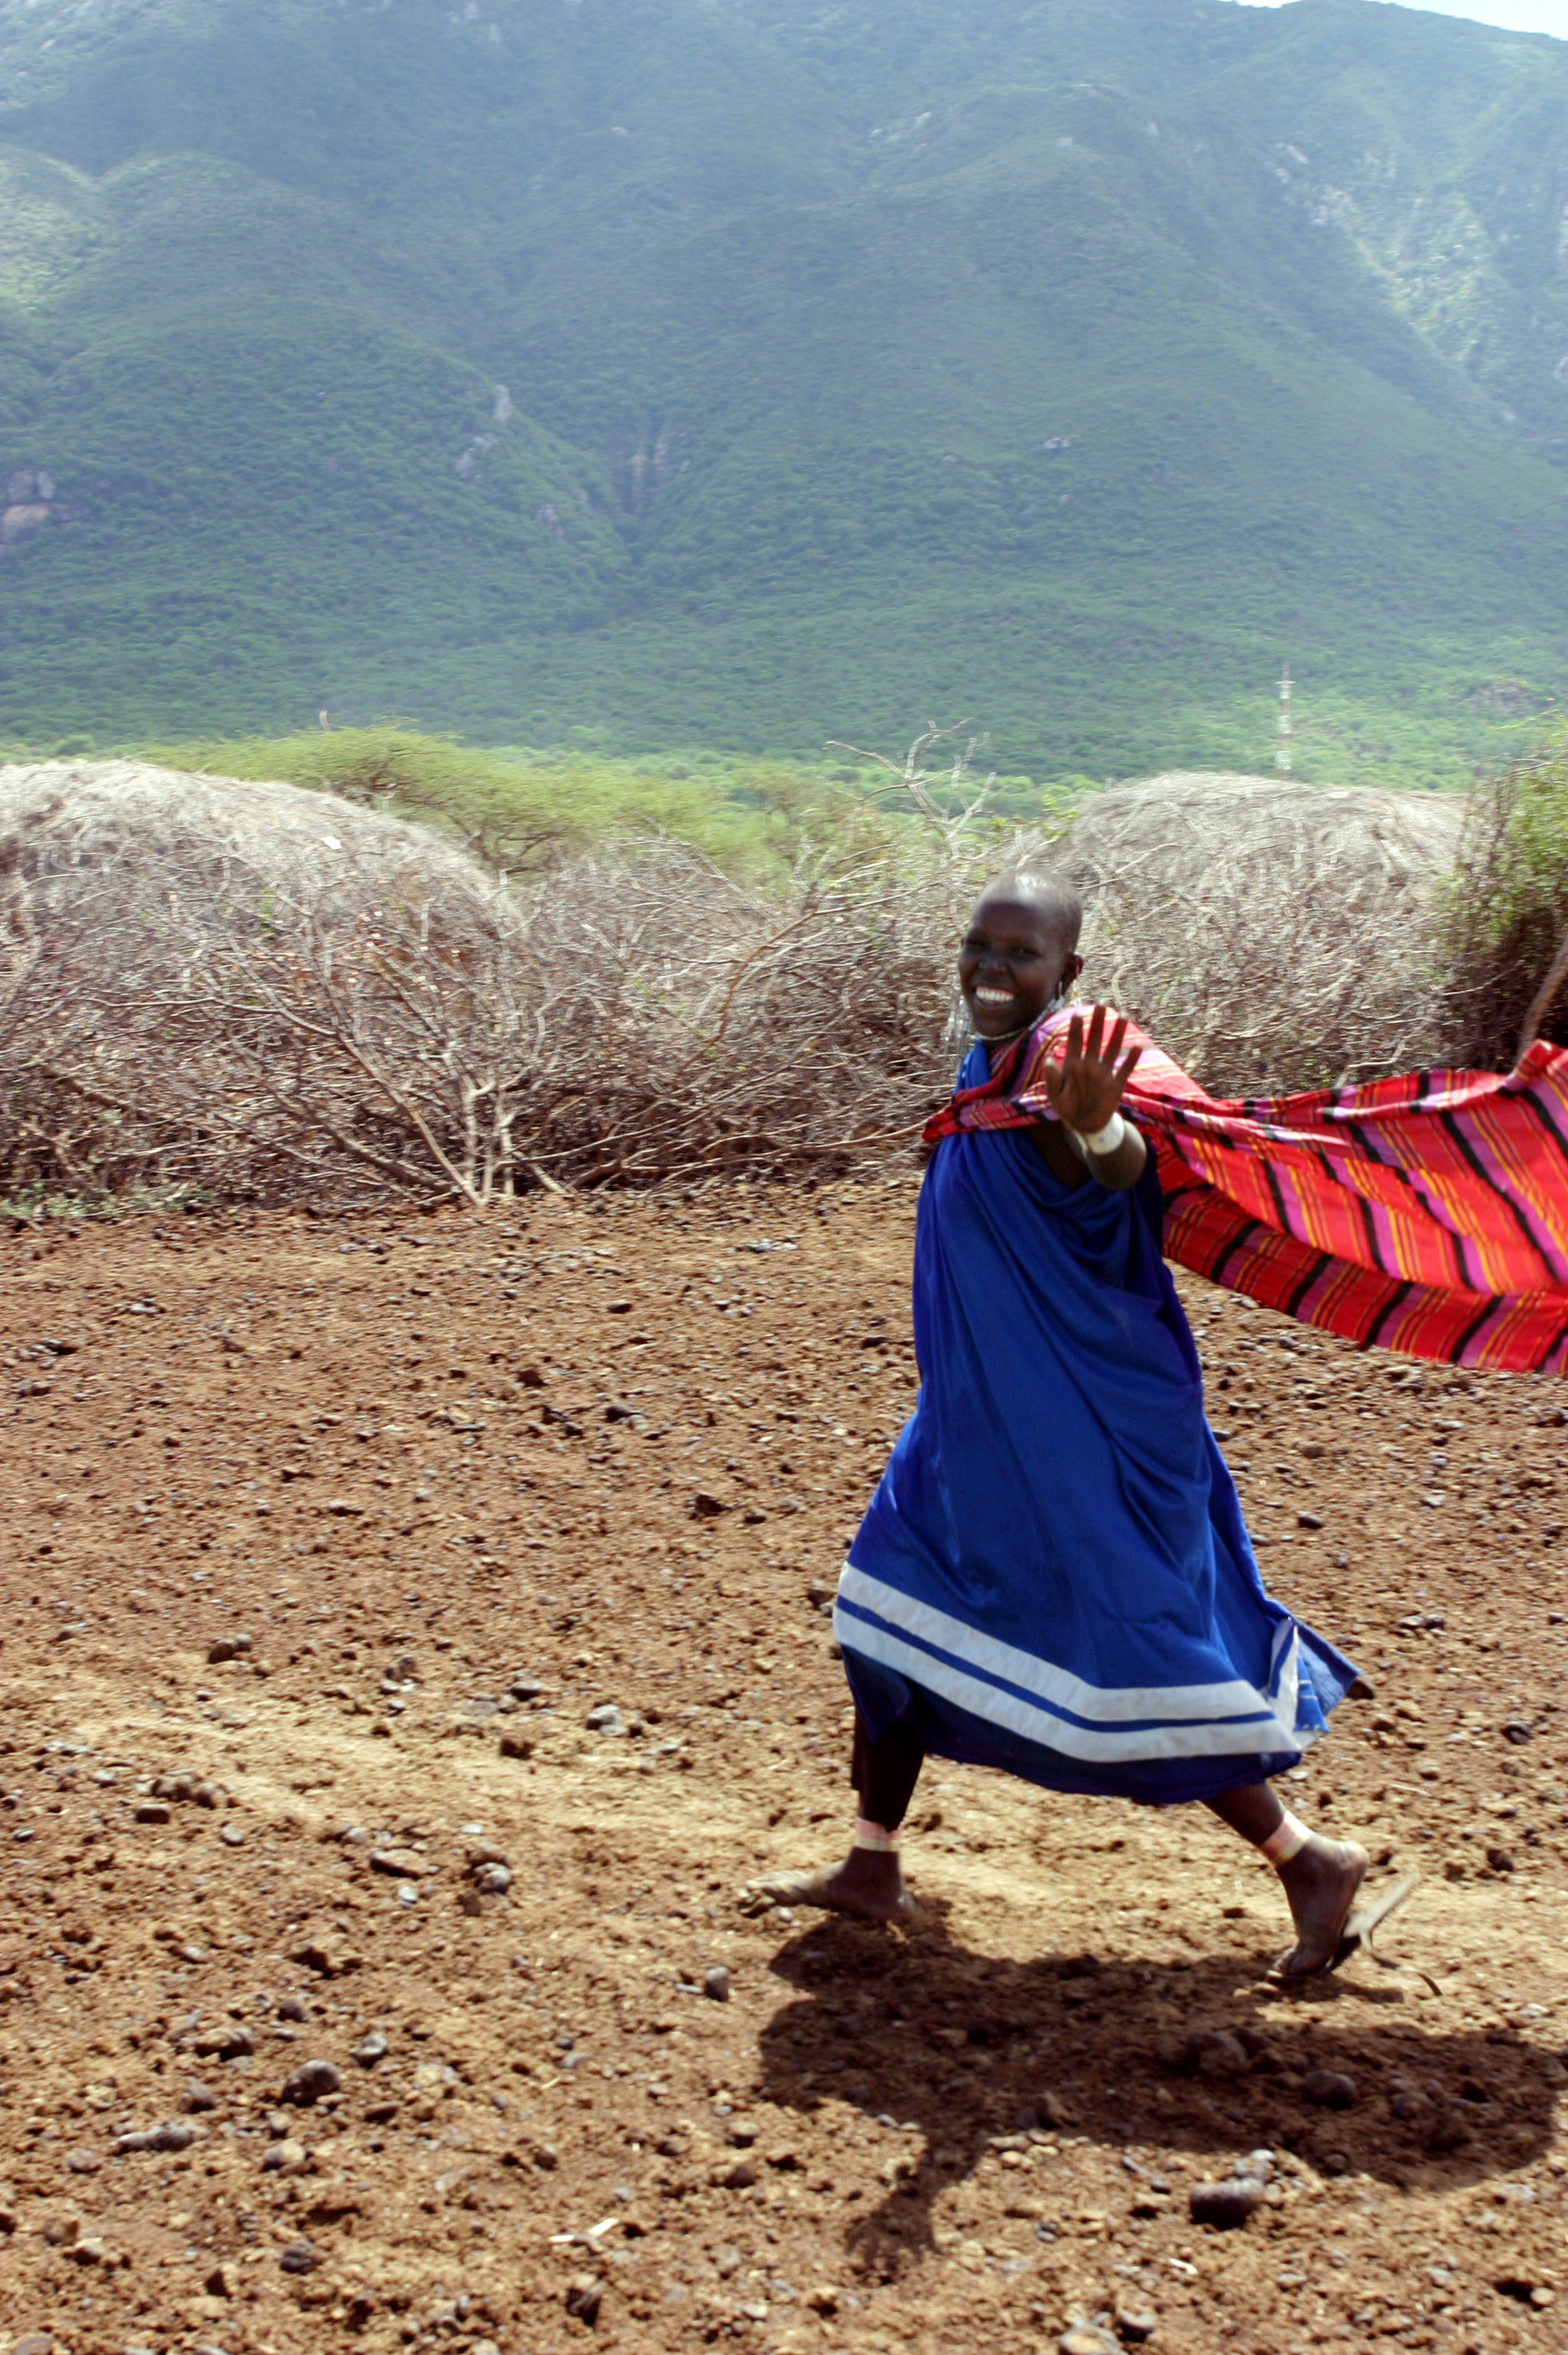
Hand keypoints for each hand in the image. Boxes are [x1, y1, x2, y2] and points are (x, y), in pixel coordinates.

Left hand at [1041, 1005, 1140, 1134]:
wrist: (1083, 1124)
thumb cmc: (1066, 1106)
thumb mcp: (1055, 1095)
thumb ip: (1053, 1079)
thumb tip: (1049, 1062)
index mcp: (1073, 1065)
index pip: (1075, 1042)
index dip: (1076, 1028)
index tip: (1078, 1012)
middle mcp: (1090, 1065)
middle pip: (1095, 1039)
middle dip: (1098, 1021)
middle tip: (1101, 1003)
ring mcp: (1104, 1074)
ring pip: (1112, 1050)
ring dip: (1118, 1034)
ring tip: (1124, 1016)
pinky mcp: (1115, 1086)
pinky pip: (1124, 1070)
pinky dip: (1130, 1060)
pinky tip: (1137, 1047)